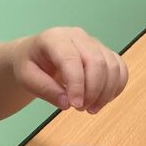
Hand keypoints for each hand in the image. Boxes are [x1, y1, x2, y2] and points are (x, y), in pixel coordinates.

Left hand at [13, 27, 127, 113]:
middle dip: (93, 91)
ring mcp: (94, 43)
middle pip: (97, 62)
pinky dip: (116, 87)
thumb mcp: (26, 79)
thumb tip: (67, 103)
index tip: (75, 106)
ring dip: (106, 92)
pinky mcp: (104, 53)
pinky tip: (103, 100)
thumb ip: (45, 90)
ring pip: (112, 66)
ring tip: (90, 109)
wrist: (35, 55)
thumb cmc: (29, 65)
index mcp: (55, 38)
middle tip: (81, 109)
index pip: (71, 59)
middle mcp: (78, 36)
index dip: (77, 85)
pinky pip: (120, 69)